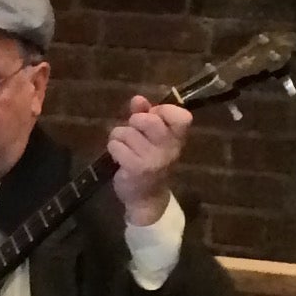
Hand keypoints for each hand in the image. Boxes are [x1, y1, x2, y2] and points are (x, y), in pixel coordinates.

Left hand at [106, 94, 191, 222]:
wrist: (147, 197)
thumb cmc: (150, 160)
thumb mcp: (153, 137)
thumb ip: (146, 115)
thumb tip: (138, 99)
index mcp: (177, 138)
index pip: (181, 117)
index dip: (164, 110)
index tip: (155, 115)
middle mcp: (169, 149)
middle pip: (148, 120)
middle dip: (135, 121)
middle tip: (135, 132)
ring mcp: (153, 159)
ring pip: (126, 132)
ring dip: (120, 137)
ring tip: (126, 147)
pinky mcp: (135, 168)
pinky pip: (116, 145)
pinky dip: (113, 148)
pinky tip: (119, 157)